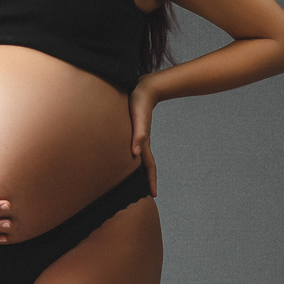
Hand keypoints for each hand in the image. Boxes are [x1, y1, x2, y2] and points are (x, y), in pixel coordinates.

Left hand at [128, 82, 157, 197]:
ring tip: (138, 182)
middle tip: (147, 194)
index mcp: (143, 142)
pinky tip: (130, 160)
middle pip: (146, 165)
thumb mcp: (138, 118)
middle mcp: (141, 142)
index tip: (153, 195)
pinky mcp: (133, 131)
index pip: (149, 166)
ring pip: (140, 158)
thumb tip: (135, 153)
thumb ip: (138, 134)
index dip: (150, 180)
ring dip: (141, 171)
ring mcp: (138, 137)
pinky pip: (134, 149)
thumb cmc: (138, 102)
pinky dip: (134, 159)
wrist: (143, 88)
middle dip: (147, 180)